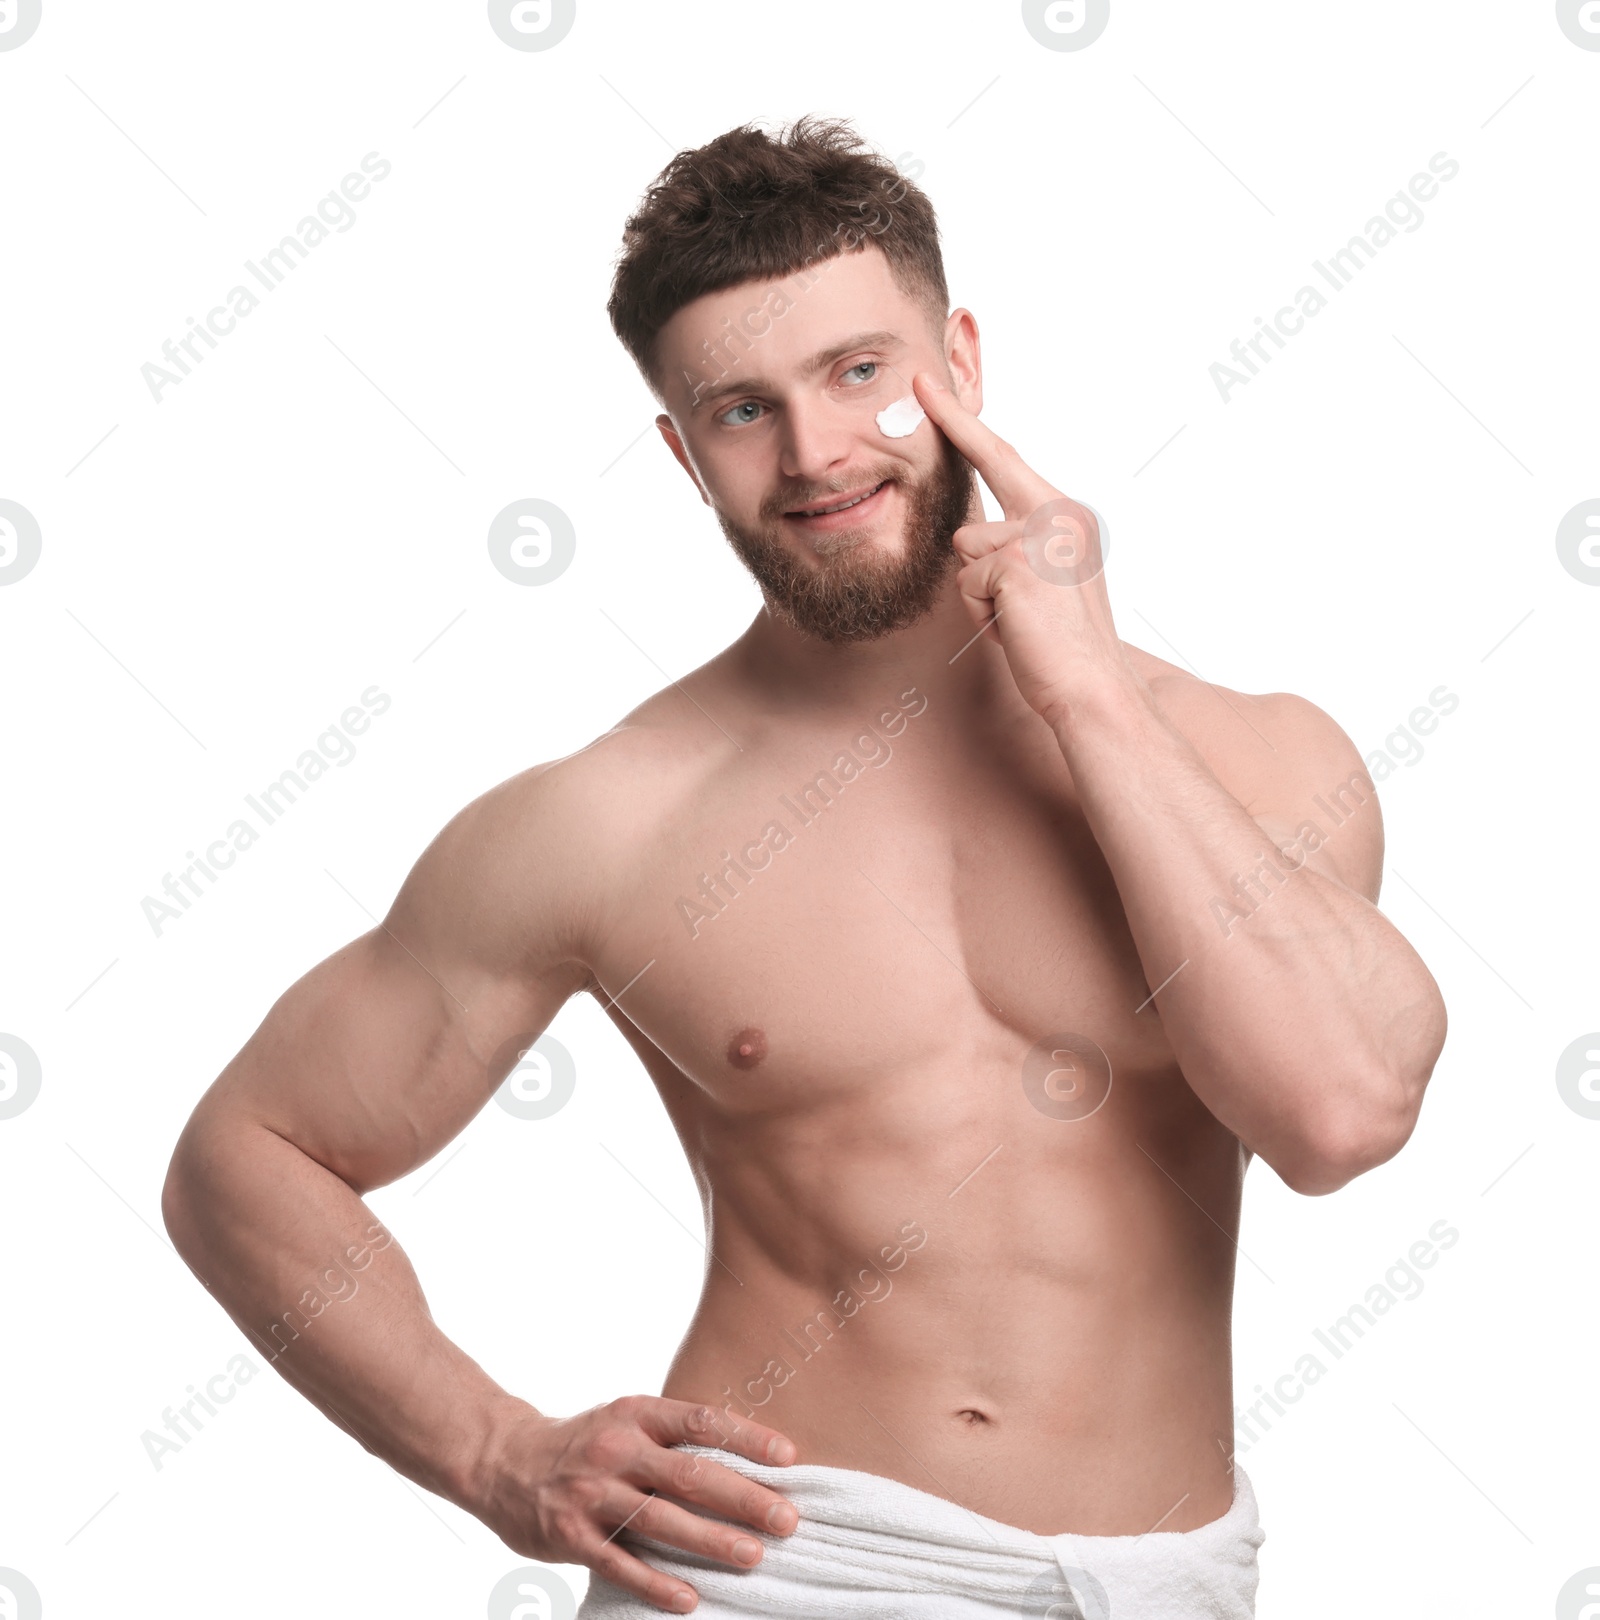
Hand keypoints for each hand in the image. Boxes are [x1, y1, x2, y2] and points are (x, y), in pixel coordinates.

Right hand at [470, 1395, 799, 1613]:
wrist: (503, 1459)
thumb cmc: (586, 1441)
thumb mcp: (627, 1419)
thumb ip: (675, 1437)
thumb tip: (747, 1459)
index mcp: (636, 1414)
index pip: (701, 1421)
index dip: (748, 1438)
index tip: (790, 1457)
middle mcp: (617, 1449)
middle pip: (690, 1474)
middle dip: (744, 1498)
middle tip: (788, 1520)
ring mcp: (592, 1494)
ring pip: (660, 1521)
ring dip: (710, 1541)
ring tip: (753, 1557)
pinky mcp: (570, 1536)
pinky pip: (621, 1564)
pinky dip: (656, 1583)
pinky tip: (690, 1600)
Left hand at [913, 371, 1142, 728]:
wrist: (1093, 690)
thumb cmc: (1061, 648)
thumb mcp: (1040, 584)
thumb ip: (1012, 548)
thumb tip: (967, 537)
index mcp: (1067, 515)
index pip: (1005, 458)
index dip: (963, 423)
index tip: (927, 385)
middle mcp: (1060, 513)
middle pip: (979, 497)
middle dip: (964, 472)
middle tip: (929, 398)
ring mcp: (1042, 535)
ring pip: (966, 550)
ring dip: (980, 595)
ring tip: (1020, 622)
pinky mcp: (1019, 563)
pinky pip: (968, 583)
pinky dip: (982, 615)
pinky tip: (1017, 631)